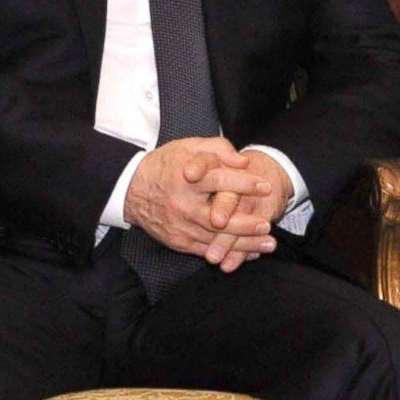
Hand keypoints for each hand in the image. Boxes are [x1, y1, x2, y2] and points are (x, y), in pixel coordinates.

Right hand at [124, 137, 278, 270]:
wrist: (131, 189)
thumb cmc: (165, 166)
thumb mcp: (188, 147)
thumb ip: (217, 149)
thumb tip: (243, 161)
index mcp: (185, 179)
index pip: (219, 181)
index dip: (244, 184)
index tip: (265, 186)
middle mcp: (183, 205)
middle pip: (219, 217)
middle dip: (246, 223)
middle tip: (267, 225)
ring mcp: (180, 226)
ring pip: (216, 238)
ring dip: (245, 243)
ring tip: (268, 243)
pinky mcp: (179, 241)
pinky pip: (207, 250)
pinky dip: (229, 252)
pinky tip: (249, 253)